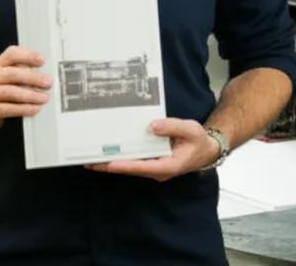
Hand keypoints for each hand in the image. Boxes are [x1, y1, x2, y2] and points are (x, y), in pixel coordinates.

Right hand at [0, 46, 50, 134]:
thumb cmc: (2, 91)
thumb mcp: (10, 78)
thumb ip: (25, 73)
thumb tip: (48, 74)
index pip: (11, 54)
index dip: (26, 55)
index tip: (42, 60)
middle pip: (12, 73)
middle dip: (32, 77)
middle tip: (48, 82)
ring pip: (9, 92)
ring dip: (29, 94)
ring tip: (44, 98)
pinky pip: (6, 109)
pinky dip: (22, 109)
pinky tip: (34, 109)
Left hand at [87, 118, 219, 181]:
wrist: (206, 149)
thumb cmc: (199, 141)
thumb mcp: (190, 130)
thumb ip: (172, 127)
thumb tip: (152, 126)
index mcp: (167, 165)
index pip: (139, 166)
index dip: (121, 165)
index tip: (105, 163)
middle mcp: (157, 170)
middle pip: (129, 169)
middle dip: (109, 165)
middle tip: (88, 160)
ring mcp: (153, 167)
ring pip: (130, 166)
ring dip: (112, 162)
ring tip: (92, 157)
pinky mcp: (152, 161)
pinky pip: (134, 161)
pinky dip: (122, 156)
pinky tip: (110, 151)